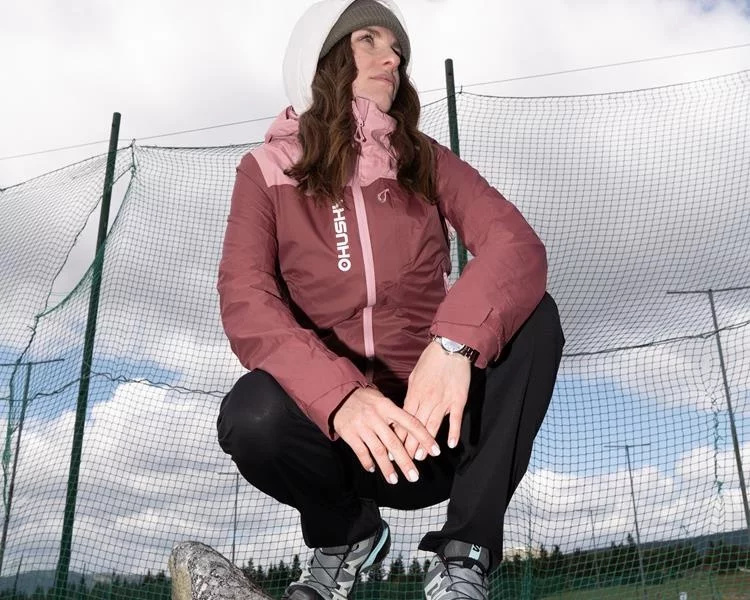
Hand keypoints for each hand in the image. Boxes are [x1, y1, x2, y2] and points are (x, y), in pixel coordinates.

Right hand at [332, 387, 439, 483]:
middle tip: (414, 476)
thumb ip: (395, 415)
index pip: (411, 423)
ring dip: (387, 467)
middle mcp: (376, 417)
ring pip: (378, 450)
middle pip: (394, 442)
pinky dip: (367, 462)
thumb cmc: (365, 398)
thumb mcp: (382, 400)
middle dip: (405, 461)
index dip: (424, 437)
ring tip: (395, 480)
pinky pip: (361, 451)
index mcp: (388, 407)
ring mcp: (362, 426)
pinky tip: (373, 469)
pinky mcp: (349, 433)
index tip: (435, 451)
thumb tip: (413, 431)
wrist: (338, 394)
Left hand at [399, 340, 471, 457]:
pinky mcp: (458, 399)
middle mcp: (427, 399)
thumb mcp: (414, 376)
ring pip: (433, 425)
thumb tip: (406, 408)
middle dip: (409, 444)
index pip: (404, 419)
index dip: (398, 435)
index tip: (392, 447)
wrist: (450, 348)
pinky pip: (455, 418)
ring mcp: (443, 400)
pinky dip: (453, 432)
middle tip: (404, 460)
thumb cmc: (430, 361)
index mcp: (414, 393)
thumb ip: (411, 394)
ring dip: (426, 443)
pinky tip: (451, 445)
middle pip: (416, 426)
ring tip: (421, 457)